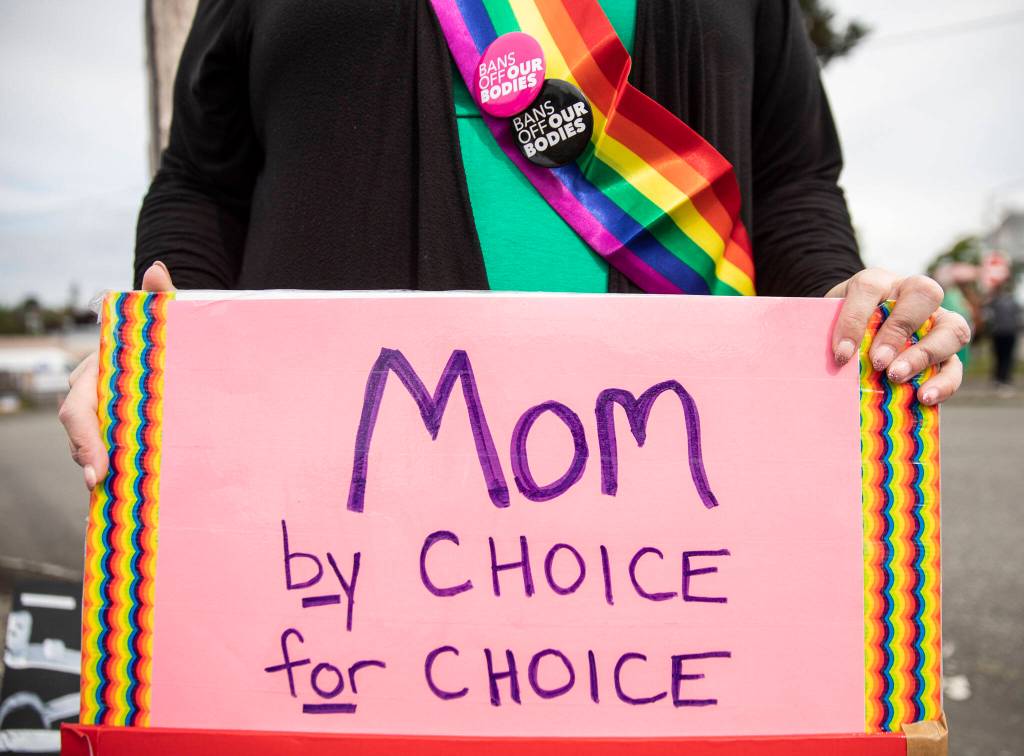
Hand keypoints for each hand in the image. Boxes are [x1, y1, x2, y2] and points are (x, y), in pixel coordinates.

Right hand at [58, 262, 174, 488]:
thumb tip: (156, 269)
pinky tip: (135, 499)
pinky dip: (121, 477)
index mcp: (97, 373)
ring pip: (94, 451)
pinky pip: (112, 457)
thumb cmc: (168, 336)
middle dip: (89, 463)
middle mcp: (94, 397)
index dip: (83, 440)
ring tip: (126, 497)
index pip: (77, 410)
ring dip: (106, 472)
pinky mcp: (120, 433)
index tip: (96, 468)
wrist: (178, 351)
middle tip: (104, 488)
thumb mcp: (169, 318)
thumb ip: (162, 297)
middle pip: (81, 438)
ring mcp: (105, 418)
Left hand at [826, 268, 969, 405]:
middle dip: (900, 330)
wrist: (854, 335)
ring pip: (952, 328)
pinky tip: (924, 398)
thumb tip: (838, 363)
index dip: (854, 319)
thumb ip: (832, 334)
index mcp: (880, 282)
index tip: (841, 354)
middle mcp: (914, 295)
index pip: (870, 288)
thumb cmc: (841, 327)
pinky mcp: (946, 353)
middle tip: (878, 362)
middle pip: (925, 294)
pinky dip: (944, 383)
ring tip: (898, 378)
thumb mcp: (829, 322)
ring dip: (926, 355)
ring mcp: (936, 322)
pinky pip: (955, 366)